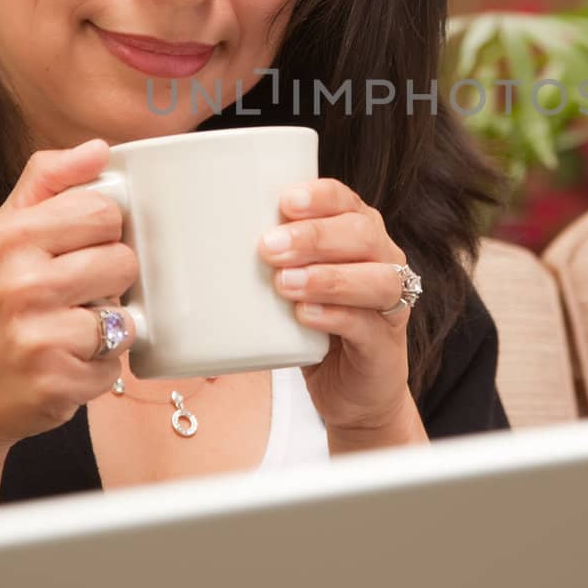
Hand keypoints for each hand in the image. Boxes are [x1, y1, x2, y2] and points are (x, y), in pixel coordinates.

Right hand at [0, 139, 138, 458]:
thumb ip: (46, 184)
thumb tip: (98, 149)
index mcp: (7, 237)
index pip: (103, 211)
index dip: (102, 232)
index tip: (78, 250)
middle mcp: (20, 284)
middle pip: (123, 260)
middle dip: (108, 280)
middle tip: (71, 296)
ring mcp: (37, 337)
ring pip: (124, 315)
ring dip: (104, 329)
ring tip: (63, 333)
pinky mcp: (56, 383)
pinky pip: (113, 365)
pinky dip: (95, 370)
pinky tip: (59, 366)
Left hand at [260, 179, 423, 442]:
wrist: (350, 390)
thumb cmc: (313, 325)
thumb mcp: (289, 283)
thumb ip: (266, 260)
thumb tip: (197, 240)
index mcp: (358, 233)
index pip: (345, 200)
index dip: (319, 196)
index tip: (284, 202)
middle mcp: (383, 260)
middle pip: (362, 233)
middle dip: (314, 237)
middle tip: (268, 248)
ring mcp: (391, 303)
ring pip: (376, 277)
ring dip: (328, 277)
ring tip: (284, 284)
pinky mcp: (385, 345)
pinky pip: (368, 323)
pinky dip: (335, 316)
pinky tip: (304, 316)